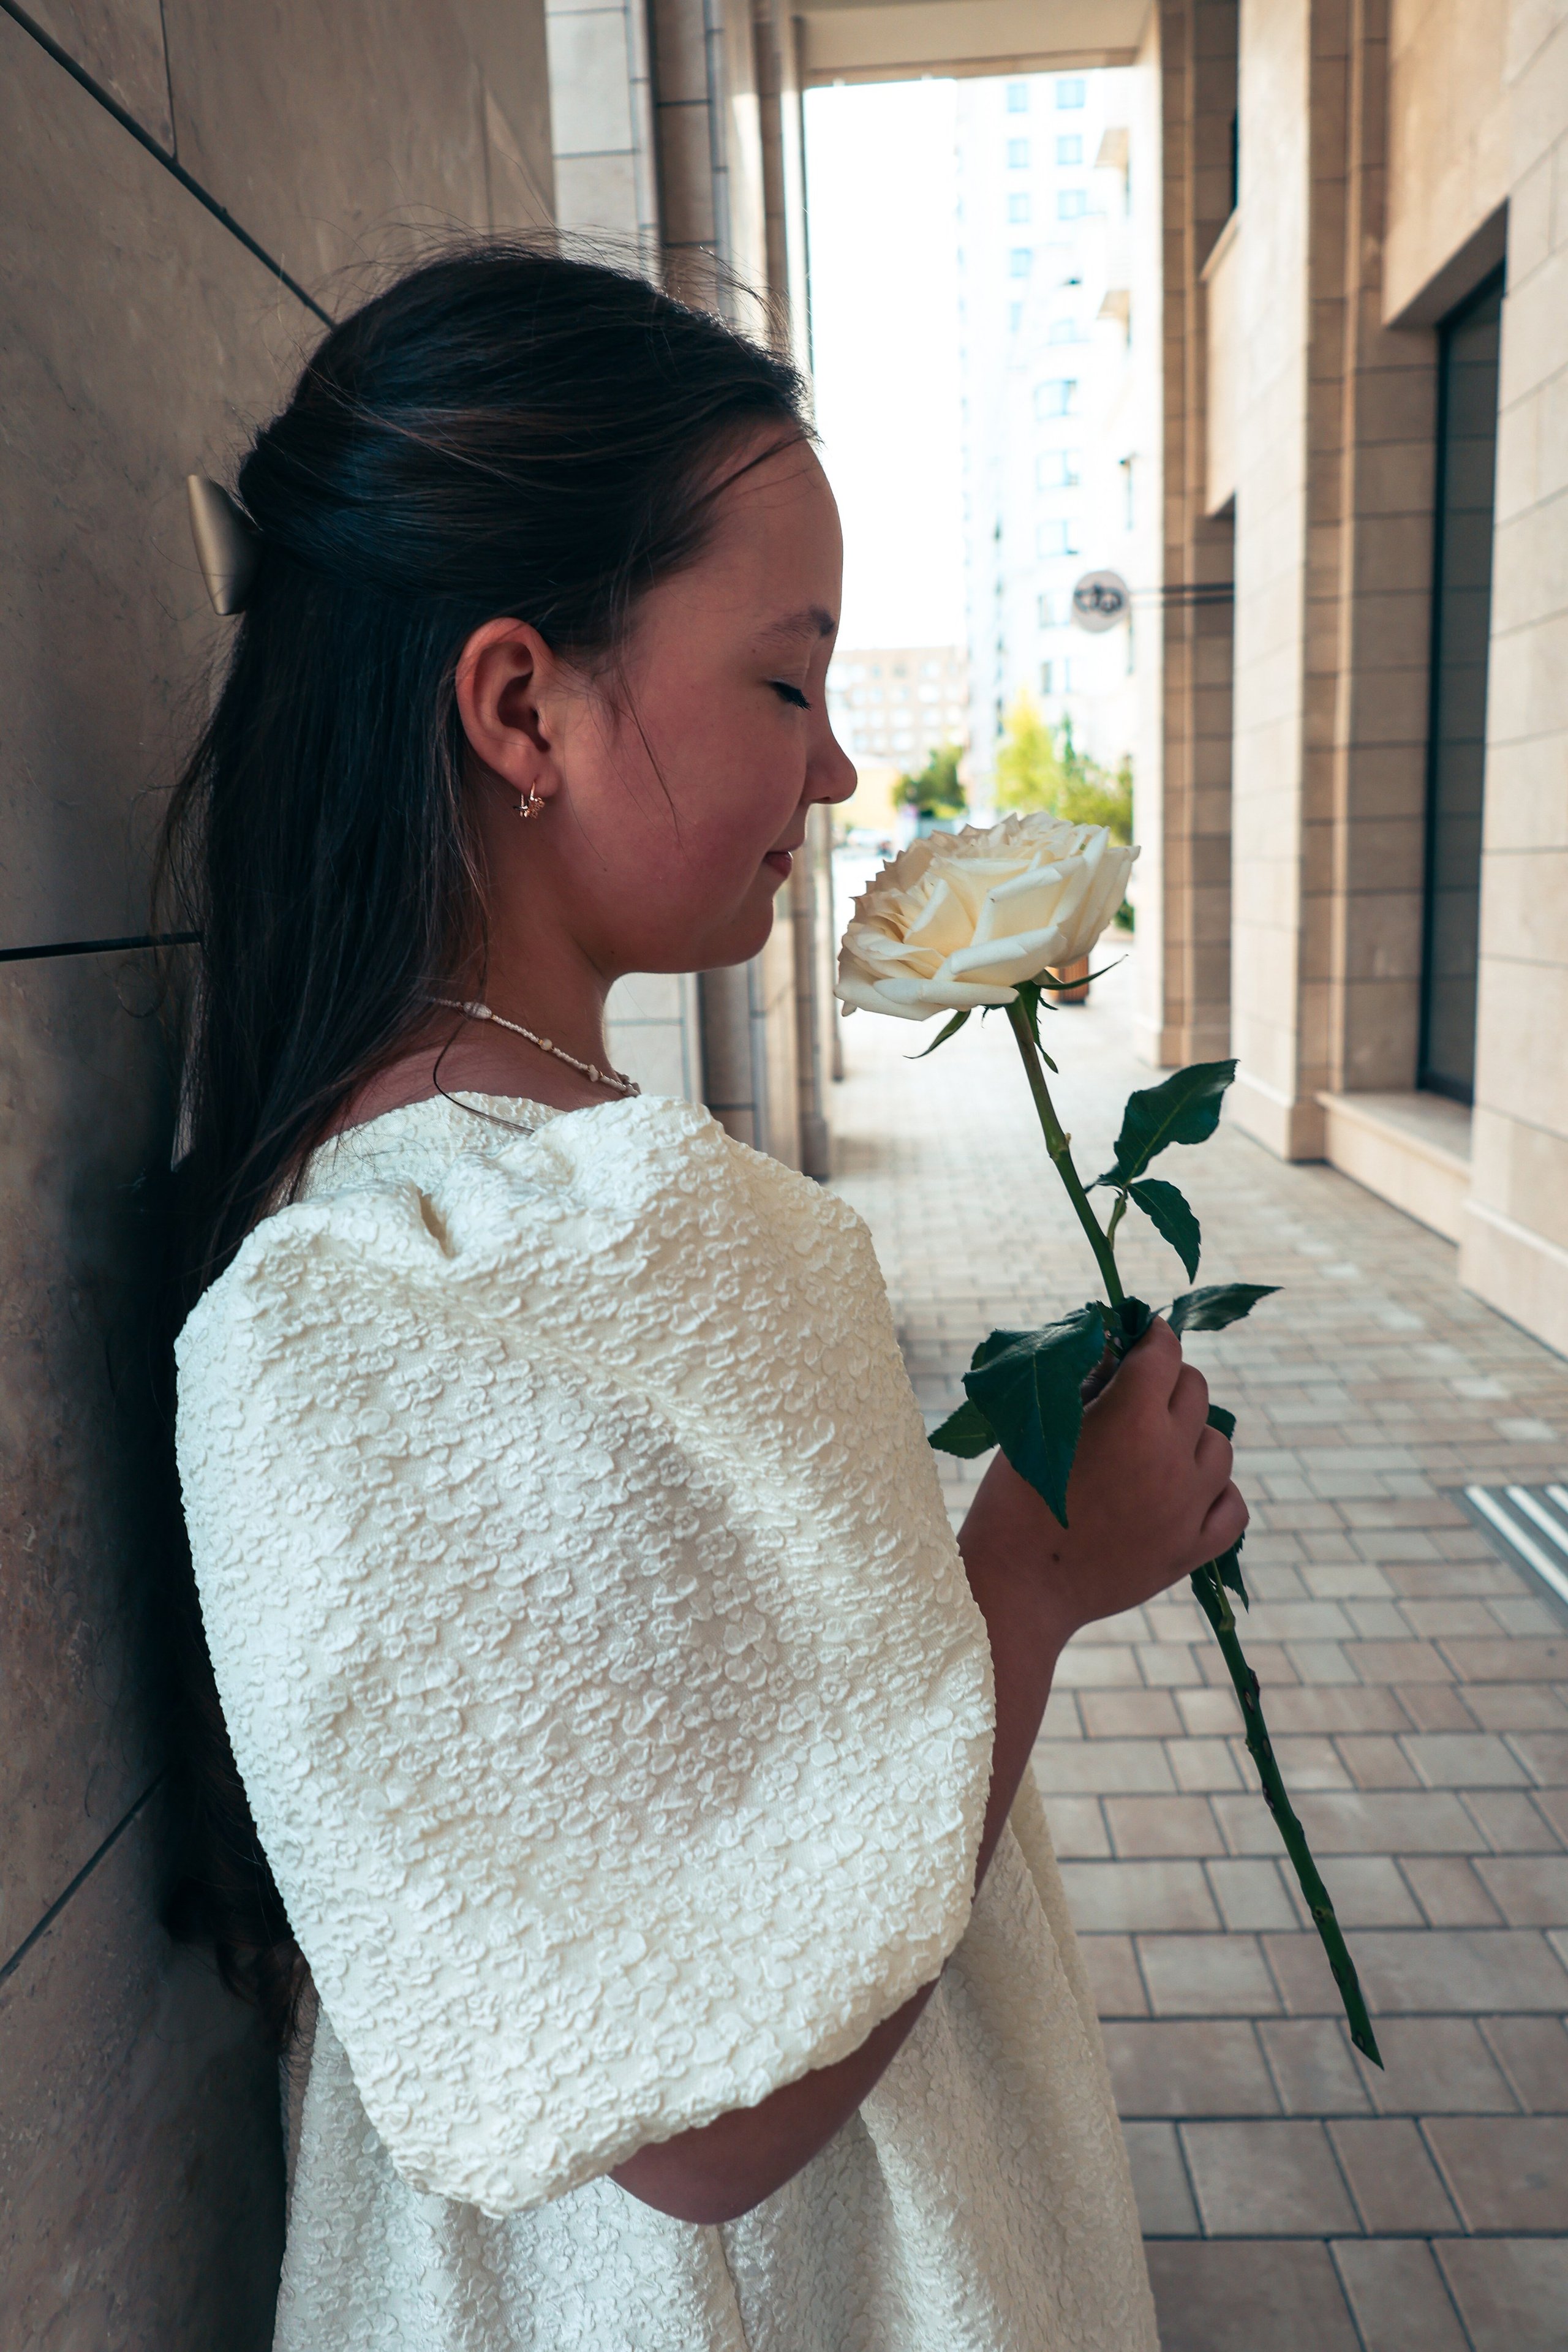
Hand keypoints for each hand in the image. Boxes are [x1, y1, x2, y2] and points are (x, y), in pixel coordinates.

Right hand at [962, 1316, 1245, 1645]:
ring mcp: (1188, 1507)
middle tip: (1139, 1392)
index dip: (1153, 1336)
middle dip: (1169, 1381)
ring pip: (1220, 1446)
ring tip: (1158, 1447)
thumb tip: (1117, 1352)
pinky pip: (1233, 1507)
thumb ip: (1088, 1385)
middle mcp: (1171, 1458)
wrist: (1017, 1588)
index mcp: (1131, 1419)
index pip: (1165, 1353)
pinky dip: (1217, 1492)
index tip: (1144, 1336)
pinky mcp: (1192, 1551)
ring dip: (1193, 1436)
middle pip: (1196, 1391)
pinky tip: (1188, 1490)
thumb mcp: (1043, 1427)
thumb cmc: (1014, 1500)